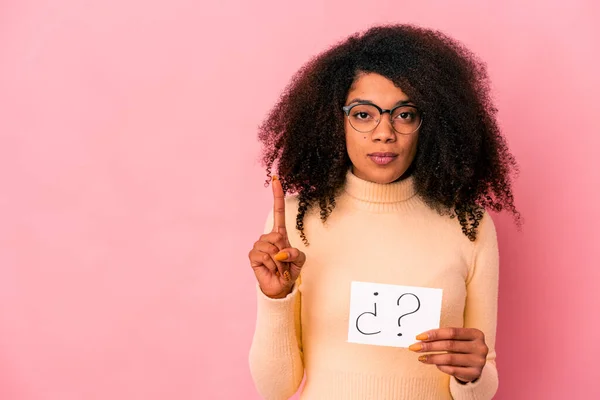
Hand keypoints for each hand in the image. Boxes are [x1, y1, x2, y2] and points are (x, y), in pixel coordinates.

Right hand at [248, 176, 305, 298]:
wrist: (280, 286)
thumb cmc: (290, 270)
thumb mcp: (300, 260)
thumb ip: (295, 254)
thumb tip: (280, 252)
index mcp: (280, 234)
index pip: (278, 211)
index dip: (277, 196)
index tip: (276, 179)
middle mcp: (268, 237)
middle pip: (277, 236)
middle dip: (285, 252)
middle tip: (285, 262)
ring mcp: (259, 246)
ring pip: (271, 247)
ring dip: (279, 261)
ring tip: (279, 267)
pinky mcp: (253, 256)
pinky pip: (264, 256)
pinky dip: (272, 265)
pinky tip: (272, 269)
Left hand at [409, 328, 488, 383]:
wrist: (474, 365)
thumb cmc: (462, 347)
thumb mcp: (458, 339)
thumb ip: (445, 336)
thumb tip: (421, 337)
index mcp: (476, 333)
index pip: (451, 332)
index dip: (434, 334)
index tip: (419, 337)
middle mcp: (480, 347)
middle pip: (449, 345)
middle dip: (430, 346)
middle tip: (415, 347)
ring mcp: (479, 361)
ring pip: (450, 358)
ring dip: (432, 358)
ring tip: (421, 357)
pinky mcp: (475, 373)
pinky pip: (453, 370)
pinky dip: (441, 367)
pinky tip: (434, 364)